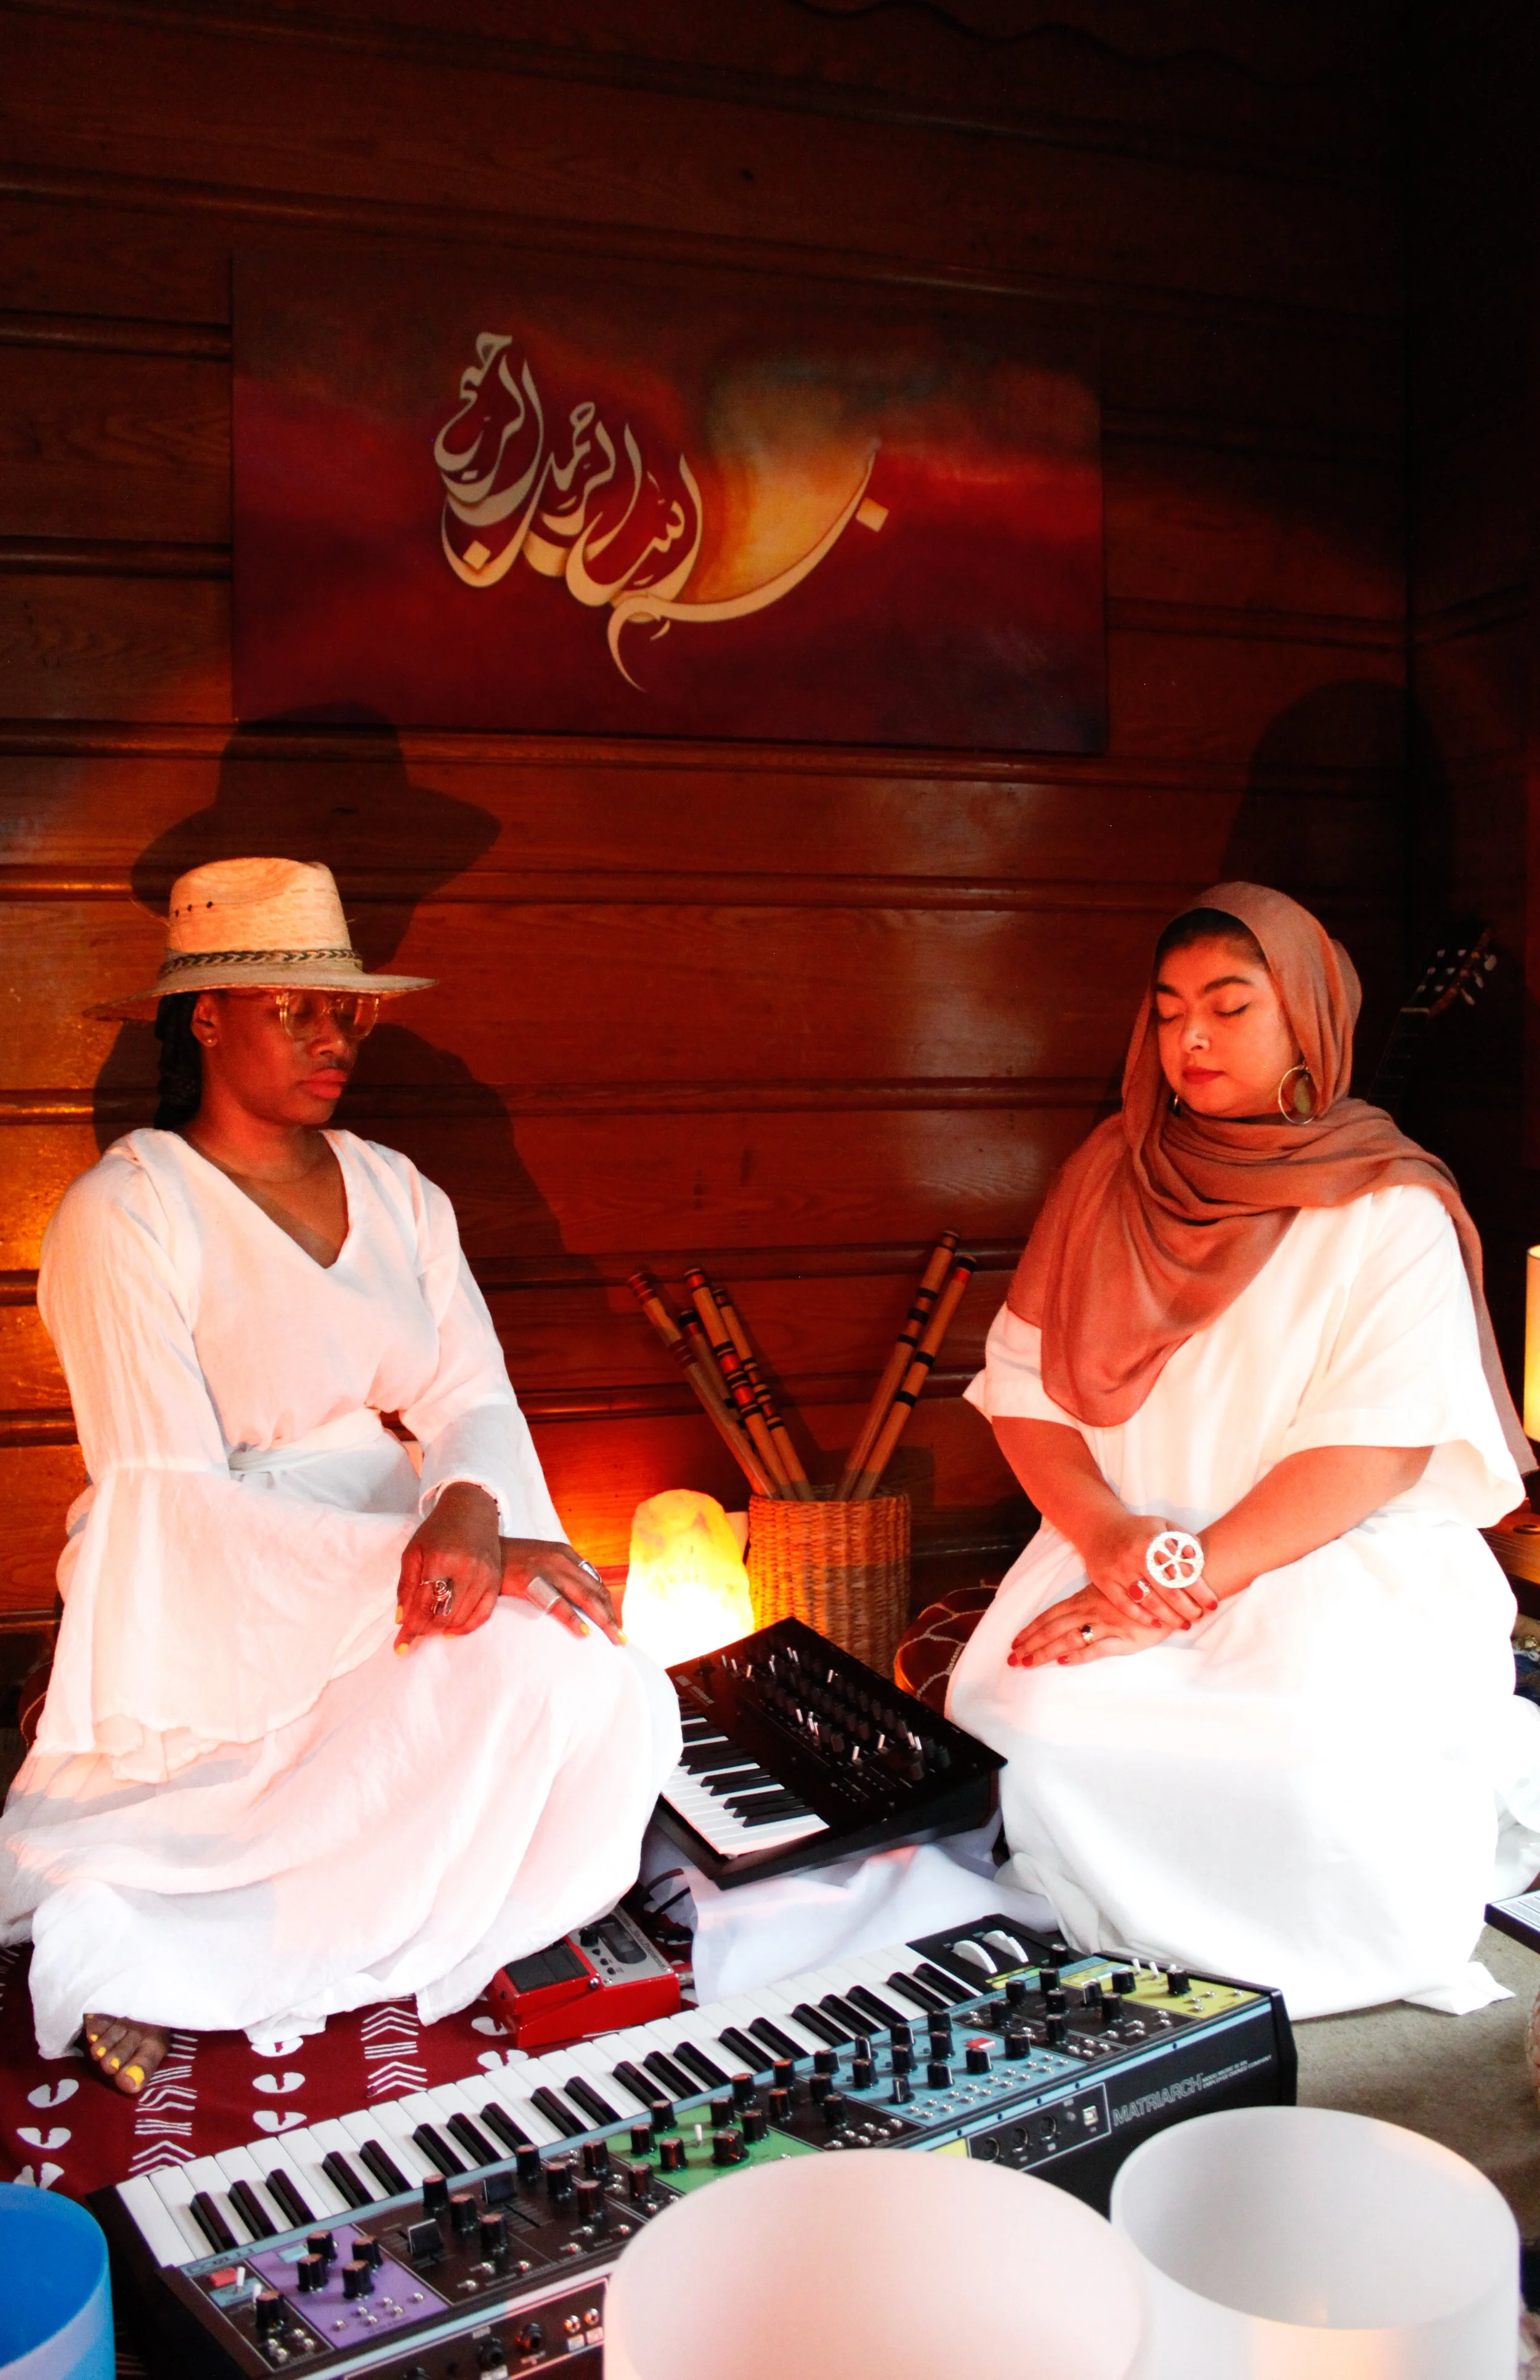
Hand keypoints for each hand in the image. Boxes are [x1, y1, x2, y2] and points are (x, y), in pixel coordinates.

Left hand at [396, 1482, 502, 1651]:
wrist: (472, 1510)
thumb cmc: (437, 1531)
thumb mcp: (413, 1551)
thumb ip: (406, 1585)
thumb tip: (401, 1619)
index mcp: (441, 1559)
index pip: (423, 1604)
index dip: (411, 1628)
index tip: (399, 1647)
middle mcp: (466, 1569)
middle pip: (443, 1614)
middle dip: (425, 1630)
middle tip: (413, 1633)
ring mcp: (484, 1576)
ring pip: (461, 1617)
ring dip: (442, 1628)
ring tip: (428, 1628)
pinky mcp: (495, 1580)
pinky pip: (483, 1613)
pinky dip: (466, 1627)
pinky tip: (450, 1630)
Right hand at [501, 1538, 624, 1645]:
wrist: (481, 1550)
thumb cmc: (510, 1562)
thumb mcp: (541, 1561)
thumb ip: (558, 1574)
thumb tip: (575, 1597)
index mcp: (566, 1555)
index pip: (596, 1582)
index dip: (608, 1605)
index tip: (614, 1624)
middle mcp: (561, 1559)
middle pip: (595, 1591)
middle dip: (611, 1616)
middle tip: (621, 1639)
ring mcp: (546, 1568)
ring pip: (584, 1597)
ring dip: (602, 1620)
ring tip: (613, 1639)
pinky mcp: (529, 1580)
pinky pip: (557, 1602)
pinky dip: (573, 1618)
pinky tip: (584, 1632)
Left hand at [1009, 1584, 1176, 1668]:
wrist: (1173, 1586)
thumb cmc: (1139, 1588)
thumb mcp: (1108, 1591)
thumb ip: (1088, 1603)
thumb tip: (1065, 1617)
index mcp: (1085, 1599)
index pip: (1051, 1615)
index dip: (1032, 1629)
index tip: (1015, 1641)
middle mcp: (1092, 1610)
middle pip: (1053, 1628)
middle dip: (1031, 1643)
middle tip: (1011, 1657)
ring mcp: (1109, 1624)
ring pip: (1070, 1638)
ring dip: (1046, 1651)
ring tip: (1028, 1662)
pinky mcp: (1127, 1638)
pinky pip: (1099, 1647)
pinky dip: (1080, 1653)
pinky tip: (1064, 1660)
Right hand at [1082, 1509, 1217, 1632]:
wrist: (1100, 1528)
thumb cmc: (1139, 1530)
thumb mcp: (1164, 1525)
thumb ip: (1185, 1541)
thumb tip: (1200, 1561)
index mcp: (1153, 1542)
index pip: (1183, 1572)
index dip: (1200, 1591)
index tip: (1212, 1604)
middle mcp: (1136, 1557)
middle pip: (1169, 1590)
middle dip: (1188, 1608)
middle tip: (1200, 1617)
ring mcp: (1119, 1571)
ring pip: (1149, 1601)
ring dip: (1170, 1617)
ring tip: (1184, 1625)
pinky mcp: (1105, 1582)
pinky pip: (1125, 1605)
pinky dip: (1142, 1617)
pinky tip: (1158, 1624)